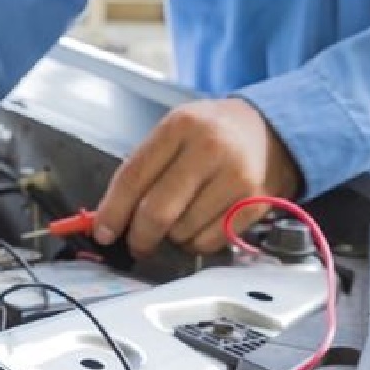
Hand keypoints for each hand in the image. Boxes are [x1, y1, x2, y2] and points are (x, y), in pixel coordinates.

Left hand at [93, 98, 301, 256]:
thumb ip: (140, 172)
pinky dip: (196, 243)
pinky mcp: (254, 202)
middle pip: (157, 212)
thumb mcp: (172, 136)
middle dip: (139, 237)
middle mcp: (209, 148)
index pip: (134, 177)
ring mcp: (236, 176)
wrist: (267, 130)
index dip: (112, 212)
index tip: (102, 232)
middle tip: (136, 242)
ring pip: (182, 232)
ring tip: (179, 219)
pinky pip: (209, 242)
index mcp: (179, 126)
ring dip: (171, 237)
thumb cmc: (209, 136)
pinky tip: (200, 223)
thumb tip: (106, 220)